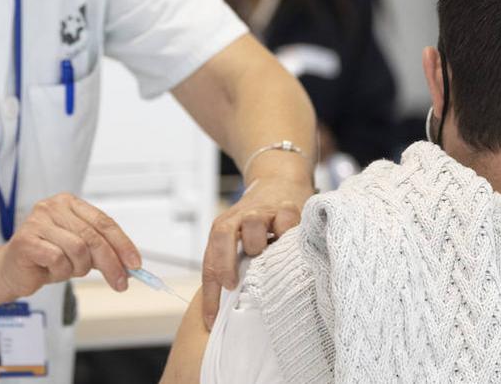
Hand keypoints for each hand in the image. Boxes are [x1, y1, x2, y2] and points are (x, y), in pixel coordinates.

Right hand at [0, 193, 141, 299]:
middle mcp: (52, 207)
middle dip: (111, 263)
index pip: (104, 222)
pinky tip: (50, 270)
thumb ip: (102, 252)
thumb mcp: (80, 252)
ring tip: (66, 270)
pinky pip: (58, 259)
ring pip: (77, 249)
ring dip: (78, 268)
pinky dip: (60, 271)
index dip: (122, 244)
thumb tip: (129, 265)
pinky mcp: (26, 240)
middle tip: (120, 282)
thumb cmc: (46, 258)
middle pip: (93, 236)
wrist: (11, 270)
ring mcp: (37, 222)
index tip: (134, 264)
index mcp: (69, 203)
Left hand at [201, 174, 312, 328]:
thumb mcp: (241, 240)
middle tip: (231, 284)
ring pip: (252, 224)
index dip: (209, 294)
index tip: (212, 320)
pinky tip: (290, 246)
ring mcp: (263, 211)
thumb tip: (226, 310)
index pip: (210, 262)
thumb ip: (235, 265)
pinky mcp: (287, 207)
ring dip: (257, 244)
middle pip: (222, 234)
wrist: (279, 181)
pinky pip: (285, 221)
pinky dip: (286, 233)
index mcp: (223, 229)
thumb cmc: (260, 222)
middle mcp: (239, 218)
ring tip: (267, 257)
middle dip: (223, 262)